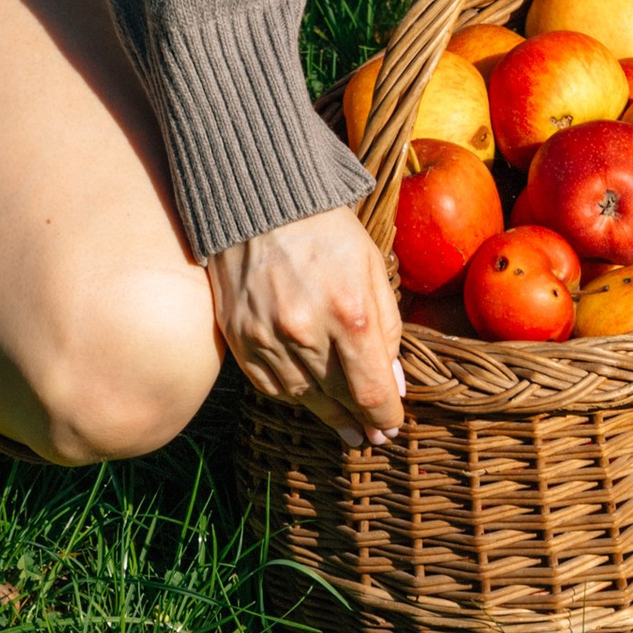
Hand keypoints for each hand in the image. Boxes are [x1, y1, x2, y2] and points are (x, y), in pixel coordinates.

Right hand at [207, 208, 404, 443]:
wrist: (259, 199)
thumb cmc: (325, 228)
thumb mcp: (372, 267)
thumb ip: (388, 329)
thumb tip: (392, 384)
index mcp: (350, 314)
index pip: (373, 393)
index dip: (386, 417)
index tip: (392, 425)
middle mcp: (307, 333)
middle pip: (341, 401)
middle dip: (362, 421)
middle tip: (372, 434)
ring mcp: (268, 339)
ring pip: (305, 400)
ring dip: (329, 415)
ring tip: (346, 426)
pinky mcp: (241, 339)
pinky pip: (271, 387)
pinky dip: (294, 396)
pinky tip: (309, 397)